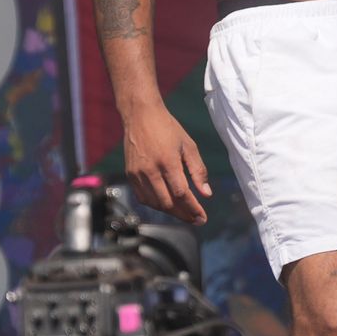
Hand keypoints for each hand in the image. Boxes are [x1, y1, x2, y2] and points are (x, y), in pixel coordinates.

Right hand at [122, 107, 211, 223]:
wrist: (140, 116)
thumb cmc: (168, 129)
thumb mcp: (189, 145)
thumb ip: (198, 170)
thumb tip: (206, 194)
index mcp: (167, 161)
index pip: (181, 193)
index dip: (193, 208)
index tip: (202, 217)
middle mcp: (150, 170)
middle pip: (167, 203)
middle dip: (184, 214)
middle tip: (196, 219)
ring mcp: (137, 174)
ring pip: (154, 203)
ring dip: (171, 212)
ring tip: (185, 213)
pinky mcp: (130, 175)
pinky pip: (143, 198)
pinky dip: (156, 204)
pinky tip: (168, 204)